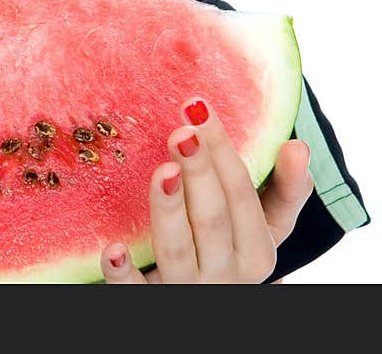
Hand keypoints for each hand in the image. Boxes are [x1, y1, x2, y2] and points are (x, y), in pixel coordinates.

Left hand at [100, 97, 313, 282]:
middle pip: (213, 220)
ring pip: (178, 250)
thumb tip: (300, 145)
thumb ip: (285, 190)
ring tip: (163, 173)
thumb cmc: (228, 249)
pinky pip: (136, 292)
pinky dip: (124, 273)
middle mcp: (225, 273)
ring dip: (170, 210)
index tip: (200, 108)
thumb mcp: (263, 227)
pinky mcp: (150, 301)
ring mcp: (186, 289)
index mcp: (256, 251)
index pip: (241, 195)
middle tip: (183, 133)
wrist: (203, 303)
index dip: (222, 151)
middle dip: (199, 174)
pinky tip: (112, 248)